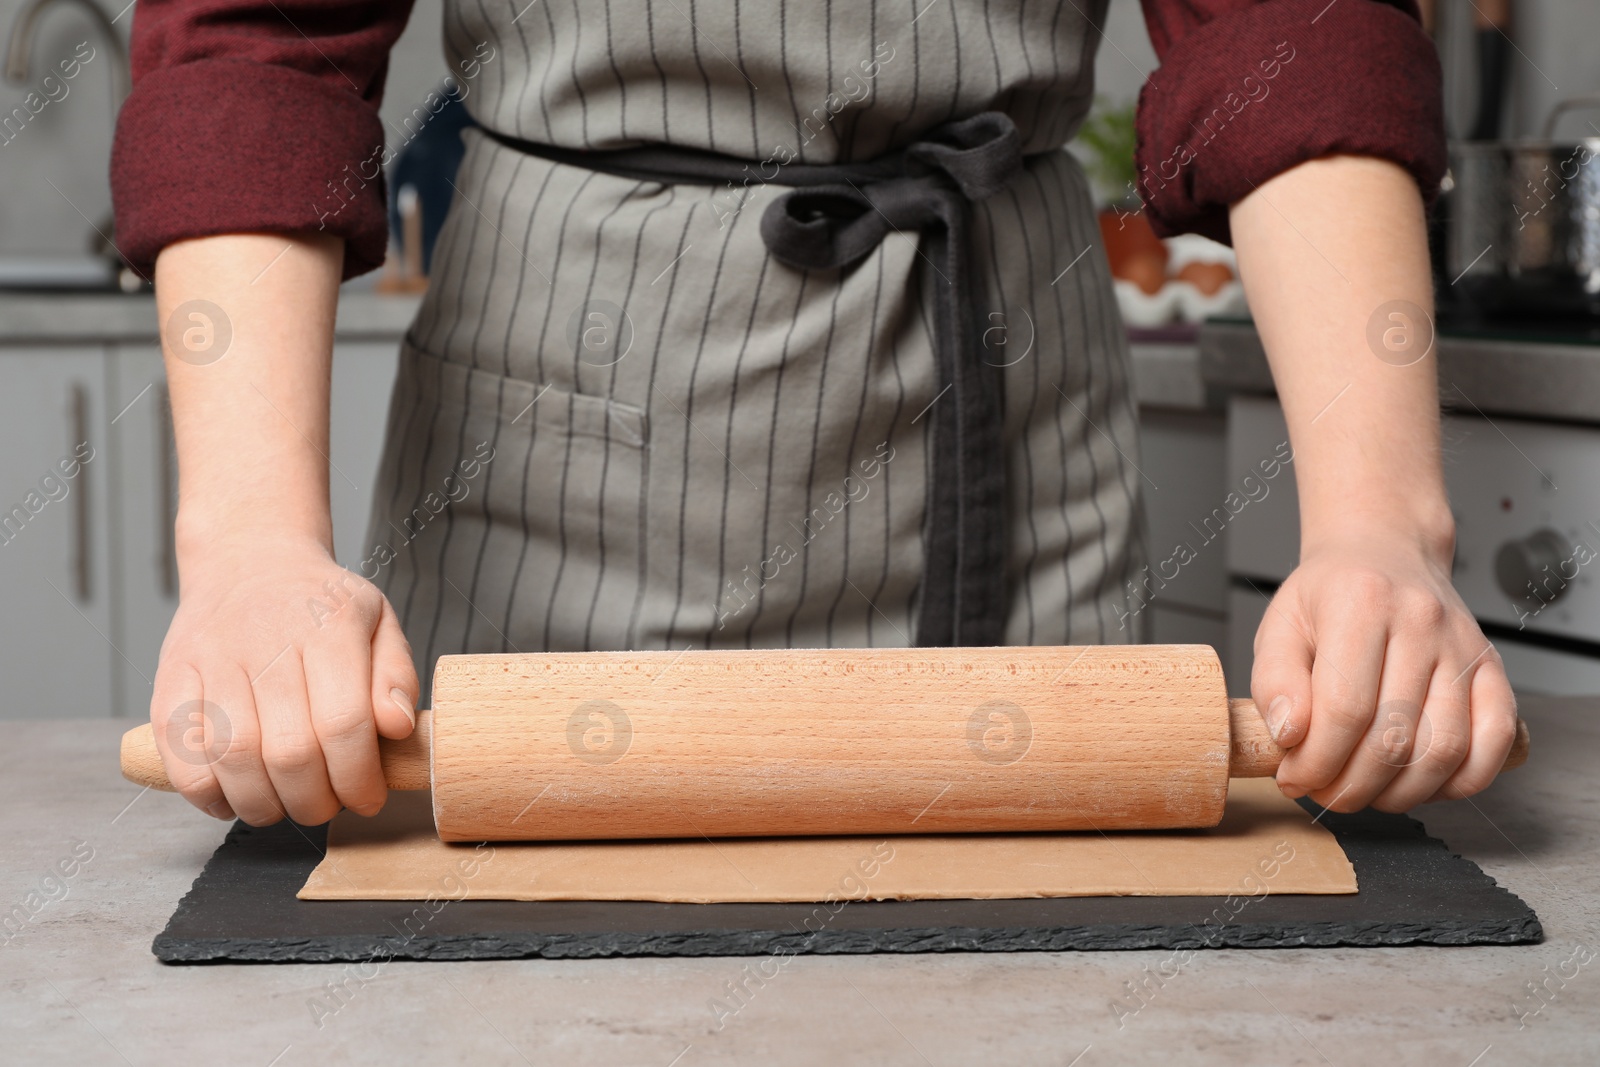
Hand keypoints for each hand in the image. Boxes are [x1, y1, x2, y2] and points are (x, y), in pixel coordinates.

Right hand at [150, 538, 418, 825]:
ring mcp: (212, 659)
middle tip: (327, 806)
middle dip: (315, 800)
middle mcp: (266, 640)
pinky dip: (205, 793)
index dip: (357, 776)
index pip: (344, 722)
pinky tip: (233, 798)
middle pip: (289, 751)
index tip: (368, 798)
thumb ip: (395, 676)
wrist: (248, 559)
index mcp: (328, 626)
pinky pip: (180, 753)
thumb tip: (397, 728)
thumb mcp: (378, 621)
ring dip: (264, 804)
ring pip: (234, 758)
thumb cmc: (320, 603)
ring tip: (285, 806)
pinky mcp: (169, 678)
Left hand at [1249, 530, 1518, 812]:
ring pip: (1445, 750)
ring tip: (1363, 791)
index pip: (1344, 709)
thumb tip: (1289, 736)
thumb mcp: (1280, 626)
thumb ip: (1274, 682)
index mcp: (1362, 602)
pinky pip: (1494, 741)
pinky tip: (1418, 783)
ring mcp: (1463, 646)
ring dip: (1400, 792)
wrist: (1383, 552)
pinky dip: (1459, 781)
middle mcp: (1421, 622)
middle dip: (1351, 785)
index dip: (1316, 761)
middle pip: (1394, 737)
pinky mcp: (1492, 668)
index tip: (1294, 778)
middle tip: (1325, 792)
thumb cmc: (1329, 594)